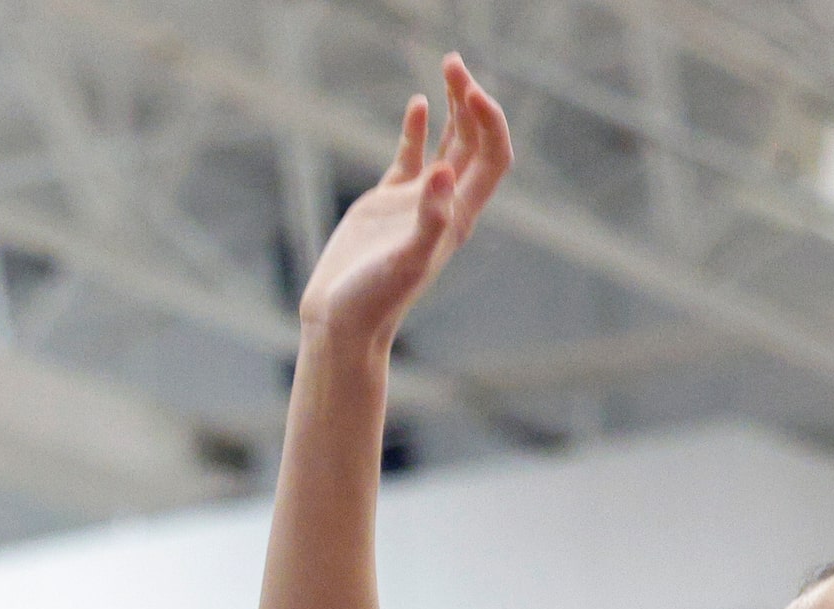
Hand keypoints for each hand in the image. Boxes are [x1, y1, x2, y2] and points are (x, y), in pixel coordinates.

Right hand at [298, 54, 510, 351]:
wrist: (342, 320)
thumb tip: (442, 171)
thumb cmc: (376, 299)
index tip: (469, 90)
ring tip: (448, 67)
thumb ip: (428, 218)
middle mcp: (444, 204)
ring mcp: (417, 201)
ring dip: (452, 106)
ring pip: (447, 144)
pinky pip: (411, 157)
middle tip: (454, 62)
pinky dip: (417, 128)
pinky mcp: (387, 203)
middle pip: (474, 142)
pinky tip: (418, 102)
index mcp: (458, 215)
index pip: (492, 157)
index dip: (489, 121)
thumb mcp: (406, 261)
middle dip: (470, 100)